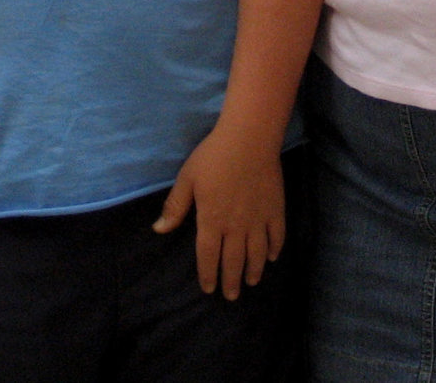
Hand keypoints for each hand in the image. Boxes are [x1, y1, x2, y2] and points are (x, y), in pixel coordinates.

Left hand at [153, 127, 283, 300]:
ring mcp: (258, 220)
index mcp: (212, 221)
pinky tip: (272, 258)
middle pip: (233, 261)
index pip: (208, 256)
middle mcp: (236, 227)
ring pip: (257, 254)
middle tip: (231, 296)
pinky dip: (275, 250)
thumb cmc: (213, 157)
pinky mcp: (276, 210)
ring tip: (251, 282)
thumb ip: (175, 206)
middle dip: (231, 281)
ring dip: (253, 271)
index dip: (208, 274)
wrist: (249, 140)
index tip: (208, 288)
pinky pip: (277, 236)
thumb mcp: (187, 179)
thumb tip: (159, 229)